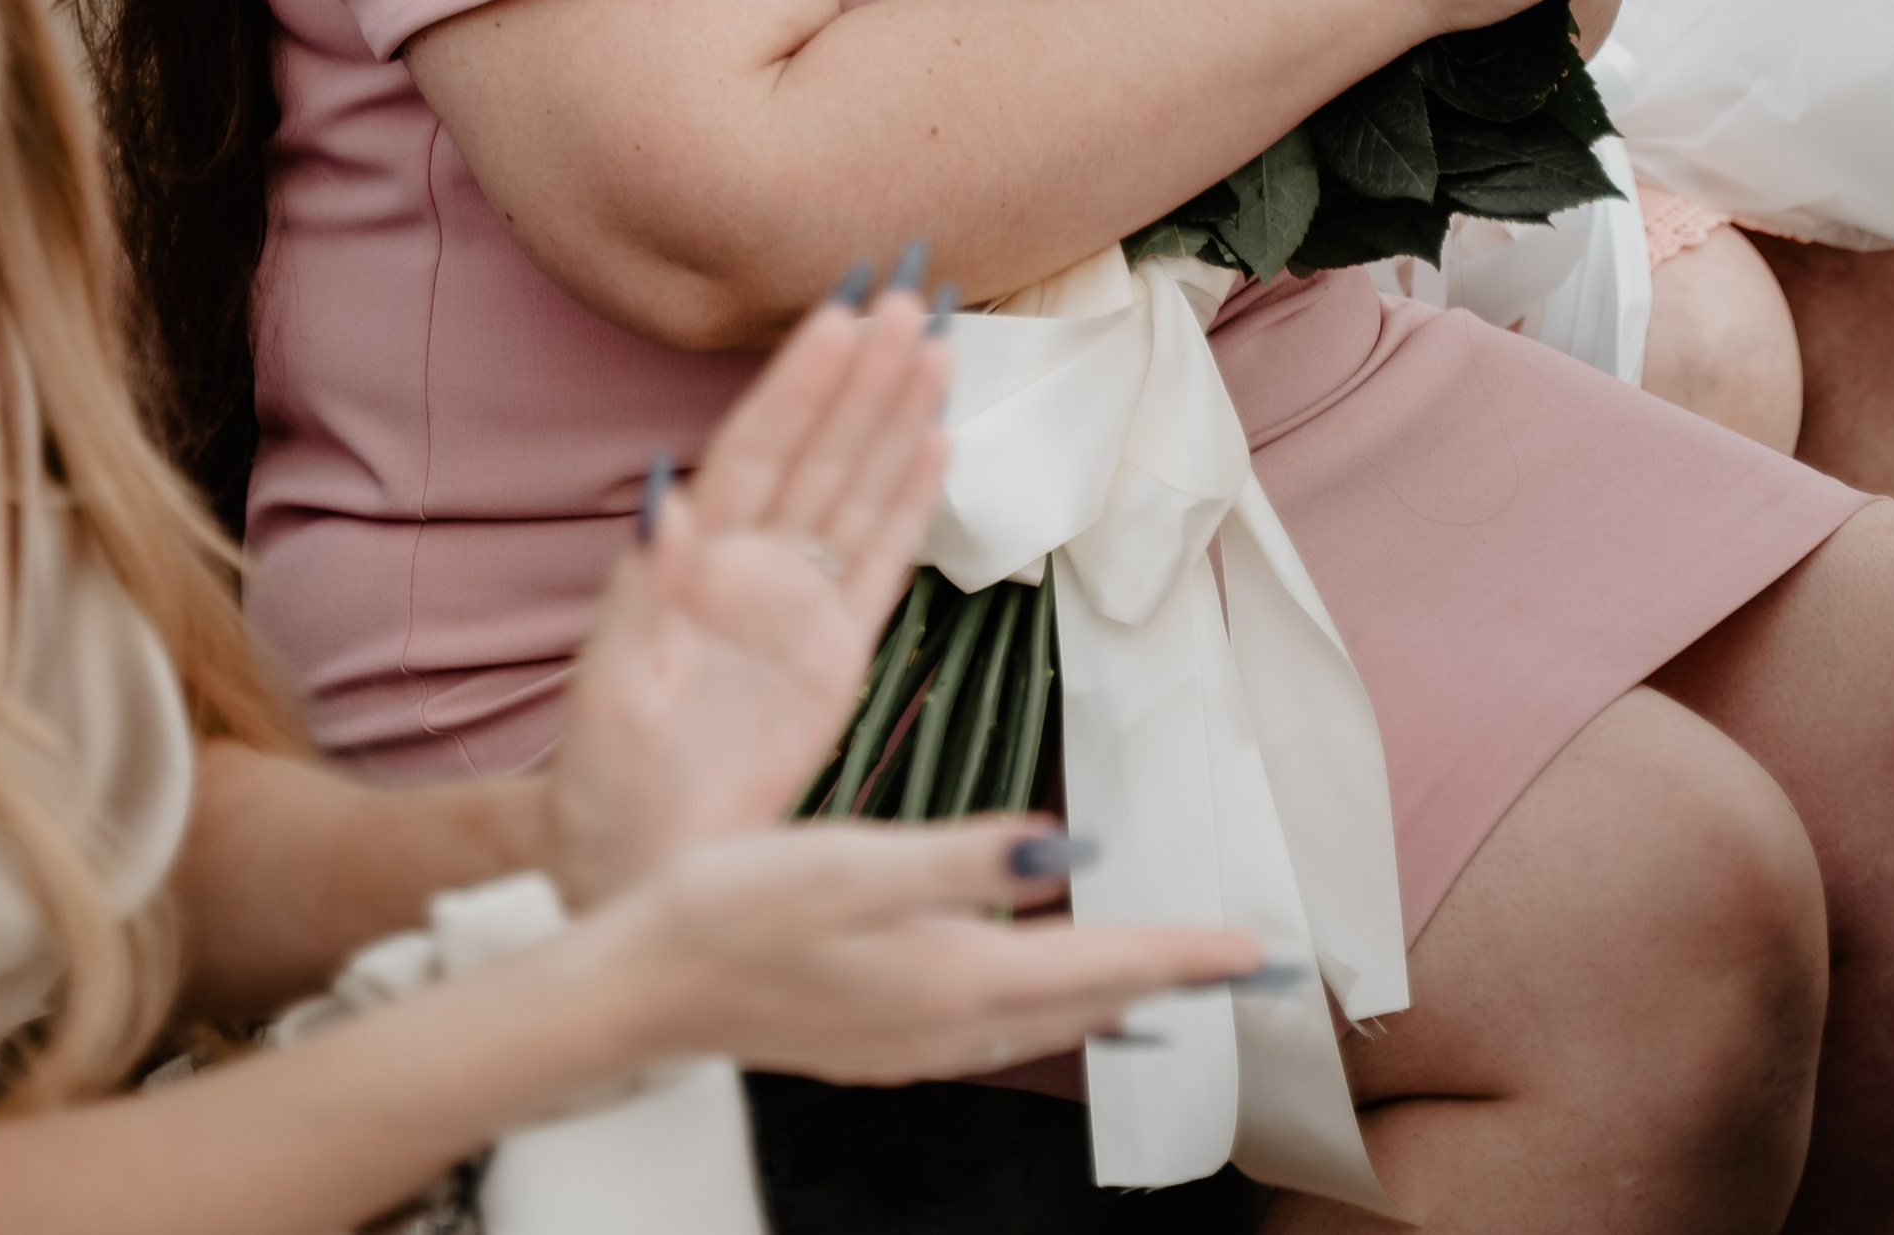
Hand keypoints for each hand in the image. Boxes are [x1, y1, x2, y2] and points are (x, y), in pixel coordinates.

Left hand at [542, 279, 949, 908]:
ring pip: (857, 488)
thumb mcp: (608, 692)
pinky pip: (883, 561)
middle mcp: (751, 567)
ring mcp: (797, 606)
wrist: (638, 868)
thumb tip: (662, 497)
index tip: (839, 312)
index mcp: (693, 561)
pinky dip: (910, 501)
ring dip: (895, 416)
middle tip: (908, 296)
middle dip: (862, 374)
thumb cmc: (604, 785)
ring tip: (936, 344)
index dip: (799, 381)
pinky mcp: (835, 654)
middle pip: (818, 450)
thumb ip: (642, 592)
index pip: (757, 448)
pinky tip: (936, 441)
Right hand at [606, 815, 1260, 1085]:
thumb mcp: (850, 863)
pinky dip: (1047, 1005)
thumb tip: (1068, 850)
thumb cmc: (732, 911)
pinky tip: (1043, 987)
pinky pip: (995, 1027)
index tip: (1255, 949)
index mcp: (951, 978)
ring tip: (1164, 974)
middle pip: (1087, 1004)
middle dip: (1167, 981)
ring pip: (1043, 1022)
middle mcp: (945, 1027)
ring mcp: (910, 1042)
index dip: (1182, 954)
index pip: (1099, 967)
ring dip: (1112, 996)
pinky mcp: (878, 1036)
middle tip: (1239, 966)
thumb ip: (965, 859)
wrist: (637, 987)